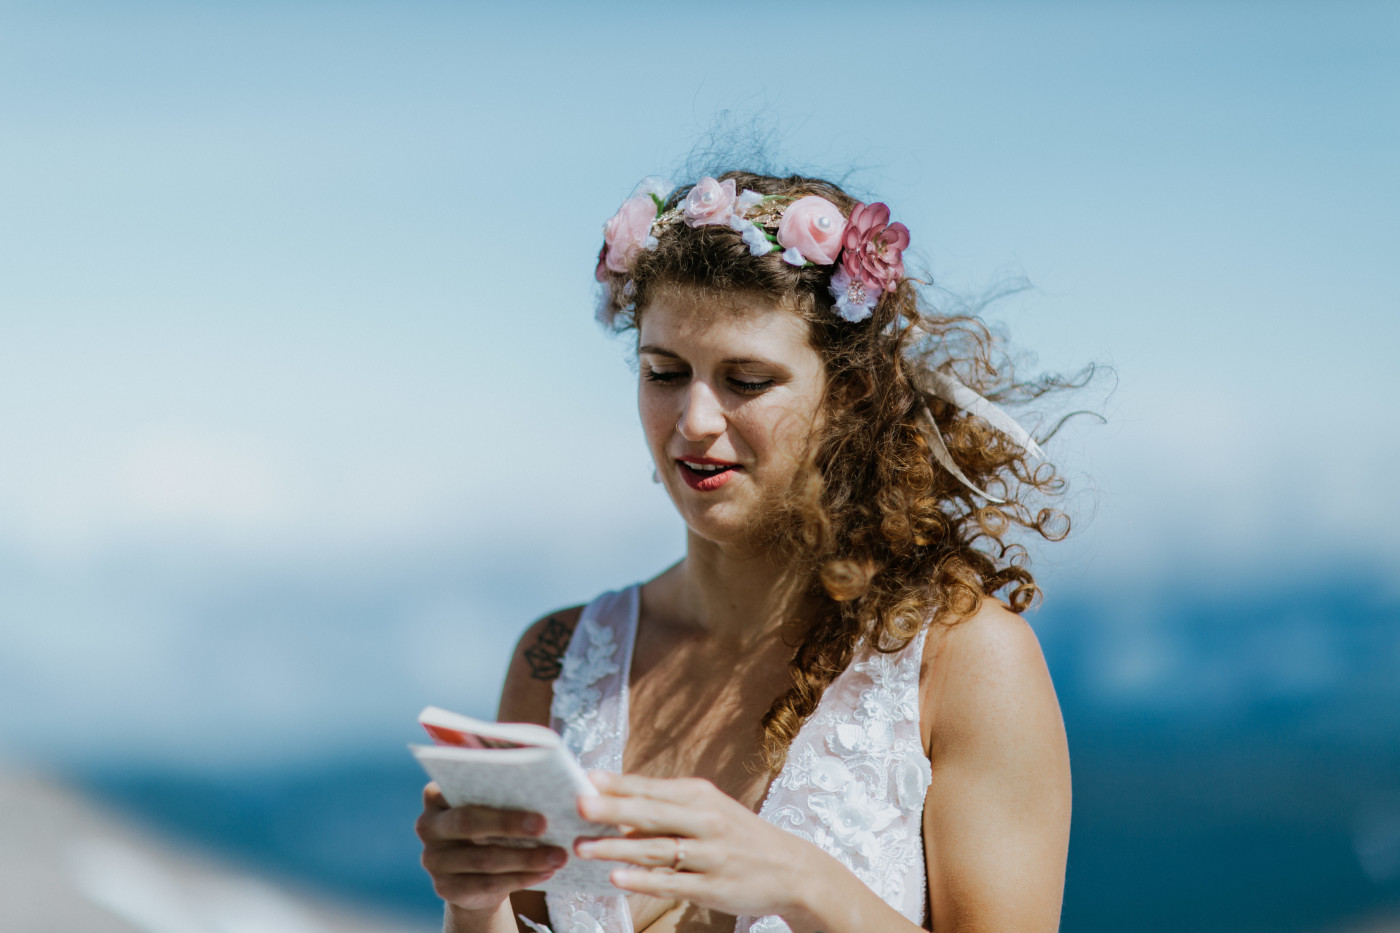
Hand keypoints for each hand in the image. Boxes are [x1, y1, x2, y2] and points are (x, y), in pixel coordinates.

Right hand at [415, 782, 568, 910]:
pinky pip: (487, 885)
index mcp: (437, 796)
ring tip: (557, 855)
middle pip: (468, 822)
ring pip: (483, 858)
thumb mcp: (491, 807)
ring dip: (525, 858)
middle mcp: (428, 826)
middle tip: (544, 824)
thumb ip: (503, 793)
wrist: (473, 877)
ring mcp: (433, 860)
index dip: (490, 785)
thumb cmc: (490, 828)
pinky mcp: (445, 889)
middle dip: (508, 823)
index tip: (527, 787)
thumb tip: (547, 787)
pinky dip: (521, 878)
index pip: (458, 785)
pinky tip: (545, 873)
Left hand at [573, 771, 822, 919]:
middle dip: (612, 809)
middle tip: (577, 806)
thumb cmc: (738, 835)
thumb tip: (616, 807)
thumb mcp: (709, 810)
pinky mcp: (713, 887)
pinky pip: (672, 883)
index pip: (651, 788)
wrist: (791, 869)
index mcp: (700, 796)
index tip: (585, 778)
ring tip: (584, 847)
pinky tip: (618, 879)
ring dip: (618, 847)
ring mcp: (710, 855)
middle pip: (651, 814)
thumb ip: (666, 807)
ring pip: (657, 849)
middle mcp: (705, 821)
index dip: (618, 783)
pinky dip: (644, 881)